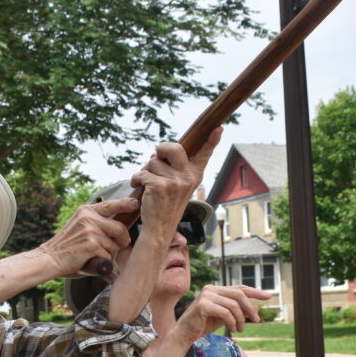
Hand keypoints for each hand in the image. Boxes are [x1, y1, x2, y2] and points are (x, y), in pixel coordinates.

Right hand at [41, 197, 138, 276]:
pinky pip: (109, 255)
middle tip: (118, 246)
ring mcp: (90, 230)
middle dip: (123, 240)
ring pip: (115, 244)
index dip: (125, 204)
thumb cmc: (68, 247)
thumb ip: (97, 223)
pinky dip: (104, 262)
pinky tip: (91, 261)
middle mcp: (88, 217)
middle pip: (120, 228)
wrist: (50, 258)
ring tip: (95, 256)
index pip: (110, 205)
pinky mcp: (91, 244)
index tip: (136, 203)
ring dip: (110, 254)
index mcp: (86, 211)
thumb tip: (121, 226)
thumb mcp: (81, 227)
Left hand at [129, 127, 221, 244]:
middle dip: (161, 149)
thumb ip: (172, 169)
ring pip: (152, 162)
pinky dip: (137, 179)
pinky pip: (142, 173)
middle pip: (173, 147)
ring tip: (148, 184)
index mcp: (195, 175)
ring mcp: (174, 182)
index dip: (211, 140)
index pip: (204, 154)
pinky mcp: (159, 186)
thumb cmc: (166, 205)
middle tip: (156, 158)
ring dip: (145, 171)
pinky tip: (139, 188)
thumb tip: (156, 154)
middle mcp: (188, 177)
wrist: (159, 228)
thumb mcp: (177, 186)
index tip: (218, 128)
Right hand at [171, 285, 273, 344]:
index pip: (239, 288)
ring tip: (240, 329)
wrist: (184, 334)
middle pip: (239, 294)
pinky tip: (233, 329)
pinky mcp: (203, 305)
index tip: (269, 296)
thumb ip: (237, 311)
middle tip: (257, 320)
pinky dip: (233, 322)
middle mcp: (210, 289)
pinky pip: (226, 313)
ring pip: (234, 305)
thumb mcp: (224, 317)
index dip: (255, 292)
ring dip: (241, 319)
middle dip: (250, 308)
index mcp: (215, 289)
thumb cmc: (203, 325)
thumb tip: (255, 308)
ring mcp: (206, 296)